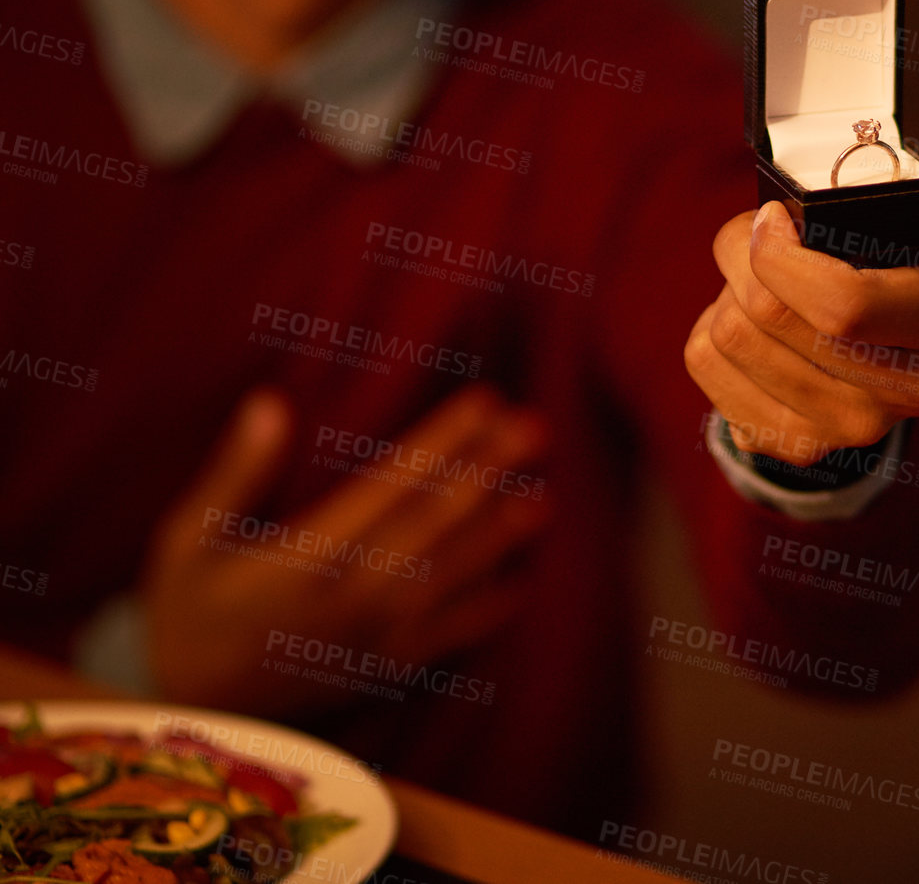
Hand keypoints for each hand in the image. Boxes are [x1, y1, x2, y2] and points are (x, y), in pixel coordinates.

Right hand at [141, 385, 549, 713]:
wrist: (186, 708)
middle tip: (534, 429)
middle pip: (431, 526)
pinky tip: (521, 585)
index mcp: (304, 557)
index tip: (483, 400)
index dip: (440, 441)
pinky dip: (483, 615)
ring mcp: (370, 638)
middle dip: (486, 475)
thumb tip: (269, 403)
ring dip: (496, 538)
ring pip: (446, 580)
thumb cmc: (187, 610)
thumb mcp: (188, 539)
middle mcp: (347, 597)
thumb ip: (234, 473)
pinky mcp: (381, 670)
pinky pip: (443, 640)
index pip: (388, 486)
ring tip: (542, 499)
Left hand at [684, 160, 918, 467]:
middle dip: (742, 259)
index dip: (782, 256)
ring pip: (730, 336)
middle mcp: (907, 390)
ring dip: (726, 292)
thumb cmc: (890, 270)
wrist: (878, 358)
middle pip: (770, 314)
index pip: (843, 304)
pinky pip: (706, 365)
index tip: (772, 220)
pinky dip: (709, 330)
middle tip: (753, 239)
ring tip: (755, 282)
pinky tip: (749, 326)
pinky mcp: (794, 445)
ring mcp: (850, 429)